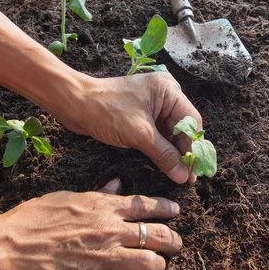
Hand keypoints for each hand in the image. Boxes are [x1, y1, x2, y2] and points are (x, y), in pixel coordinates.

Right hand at [0, 179, 181, 269]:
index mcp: (103, 207)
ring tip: (153, 268)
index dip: (167, 209)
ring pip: (151, 264)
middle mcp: (110, 231)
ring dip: (156, 267)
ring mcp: (103, 258)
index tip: (175, 212)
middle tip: (173, 245)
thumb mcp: (67, 197)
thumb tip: (116, 183)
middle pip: (160, 236)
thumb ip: (97, 193)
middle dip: (173, 241)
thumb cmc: (34, 217)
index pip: (147, 206)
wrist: (10, 244)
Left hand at [60, 72, 202, 183]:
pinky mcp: (139, 117)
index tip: (194, 171)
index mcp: (168, 91)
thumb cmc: (106, 111)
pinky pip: (156, 135)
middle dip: (183, 153)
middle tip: (187, 178)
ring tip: (178, 176)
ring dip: (172, 154)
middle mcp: (163, 96)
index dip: (193, 148)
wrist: (74, 104)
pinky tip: (165, 166)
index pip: (191, 122)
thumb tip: (184, 176)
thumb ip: (164, 155)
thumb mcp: (140, 135)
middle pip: (182, 128)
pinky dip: (160, 150)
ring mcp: (151, 107)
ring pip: (169, 134)